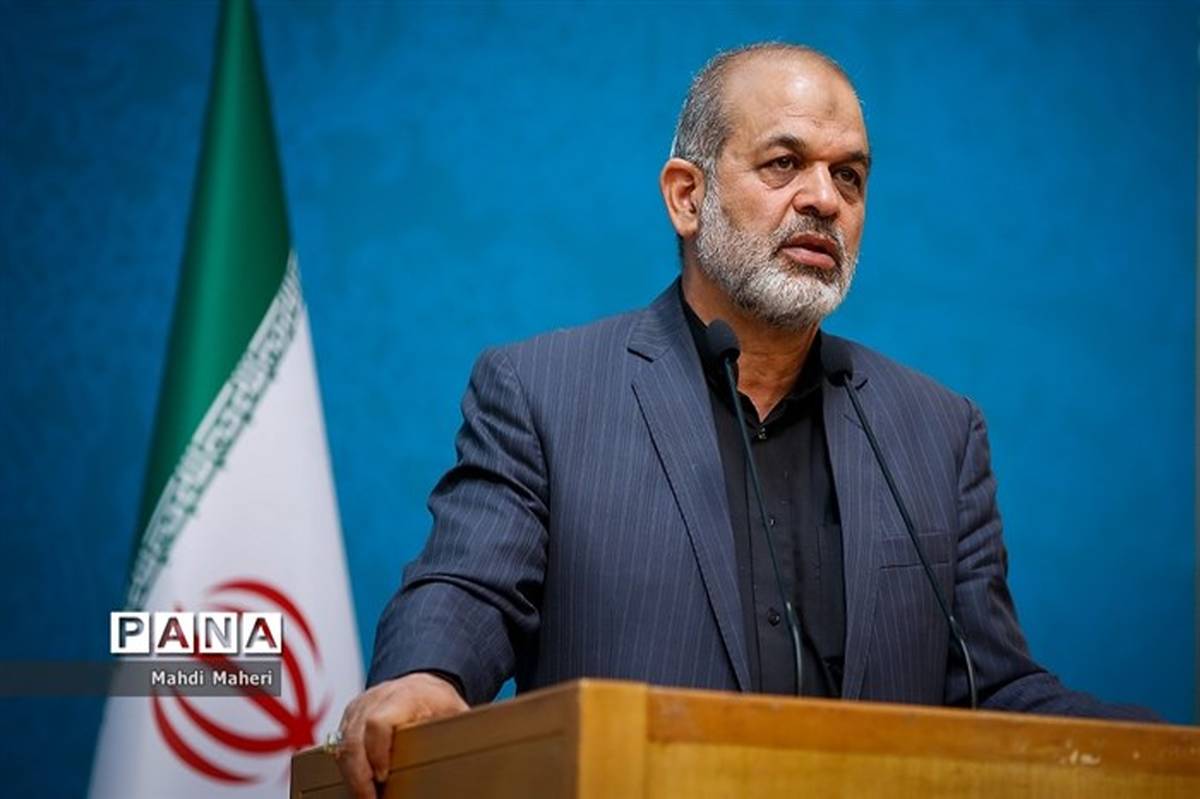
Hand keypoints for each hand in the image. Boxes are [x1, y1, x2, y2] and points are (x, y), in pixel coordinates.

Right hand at [333, 671, 468, 797]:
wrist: (424, 684)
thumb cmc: (441, 703)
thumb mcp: (456, 715)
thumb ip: (458, 734)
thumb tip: (473, 755)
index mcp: (406, 696)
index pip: (379, 722)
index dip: (377, 752)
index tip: (384, 777)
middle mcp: (377, 697)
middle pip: (354, 739)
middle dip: (359, 776)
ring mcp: (360, 706)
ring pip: (342, 744)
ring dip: (350, 775)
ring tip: (365, 798)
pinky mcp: (350, 716)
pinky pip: (339, 744)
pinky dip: (347, 767)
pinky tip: (359, 785)